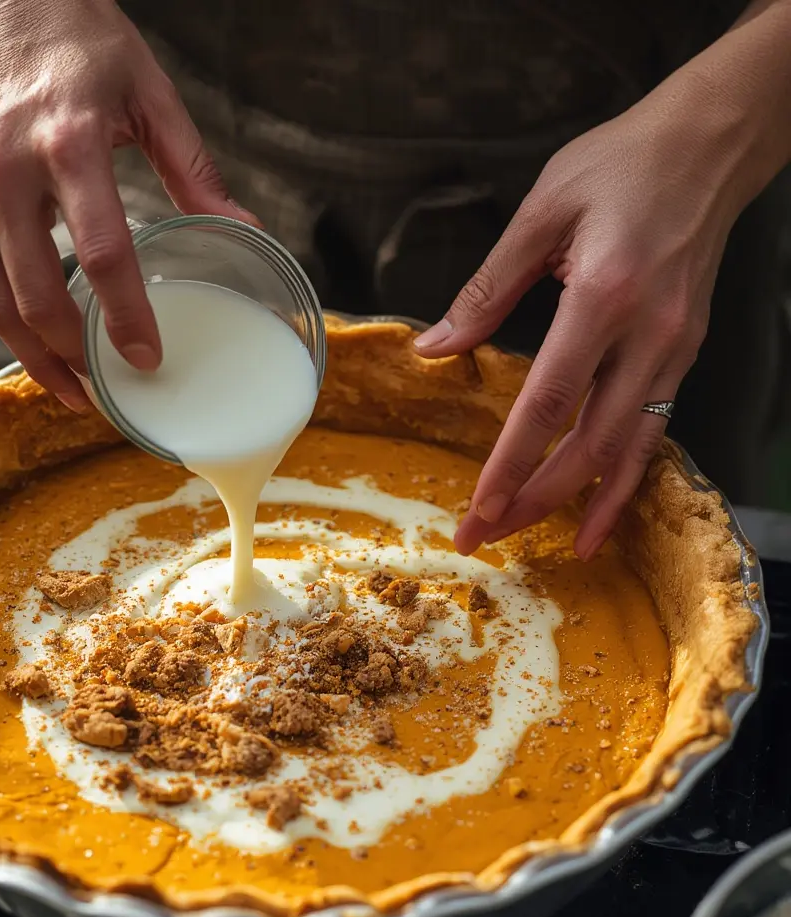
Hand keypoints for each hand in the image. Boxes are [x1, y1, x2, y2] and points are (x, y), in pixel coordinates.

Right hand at [0, 0, 255, 410]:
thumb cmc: (76, 39)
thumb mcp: (149, 92)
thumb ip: (195, 170)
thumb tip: (245, 229)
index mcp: (70, 142)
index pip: (103, 254)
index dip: (126, 318)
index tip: (147, 358)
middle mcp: (7, 169)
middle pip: (36, 295)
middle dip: (73, 357)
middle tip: (107, 390)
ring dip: (32, 356)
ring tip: (70, 388)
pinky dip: (4, 318)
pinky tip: (37, 342)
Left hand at [413, 96, 744, 559]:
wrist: (712, 143)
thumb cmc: (622, 164)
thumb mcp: (541, 212)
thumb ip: (486, 290)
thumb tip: (435, 348)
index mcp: (603, 297)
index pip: (547, 403)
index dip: (510, 465)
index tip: (478, 508)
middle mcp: (647, 336)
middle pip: (588, 444)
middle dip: (535, 500)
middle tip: (488, 535)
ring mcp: (674, 350)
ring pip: (629, 450)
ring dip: (583, 503)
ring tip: (545, 543)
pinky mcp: (684, 353)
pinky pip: (654, 430)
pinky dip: (627, 477)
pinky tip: (602, 506)